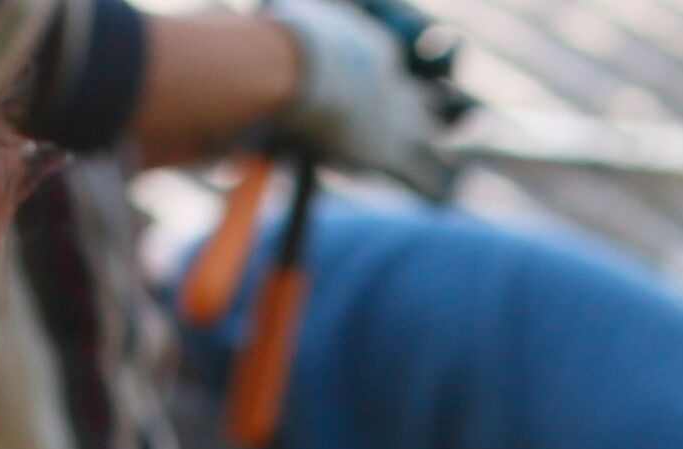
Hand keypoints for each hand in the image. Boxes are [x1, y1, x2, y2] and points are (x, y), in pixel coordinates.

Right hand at [258, 0, 460, 192]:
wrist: (287, 67)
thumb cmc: (272, 44)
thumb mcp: (275, 22)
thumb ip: (266, 31)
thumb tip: (223, 20)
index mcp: (370, 47)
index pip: (386, 66)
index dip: (385, 81)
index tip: (383, 88)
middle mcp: (390, 80)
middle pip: (419, 98)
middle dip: (431, 110)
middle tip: (444, 115)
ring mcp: (394, 117)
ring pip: (428, 135)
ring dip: (438, 150)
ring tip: (459, 166)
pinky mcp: (389, 153)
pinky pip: (423, 173)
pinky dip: (435, 185)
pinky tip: (447, 194)